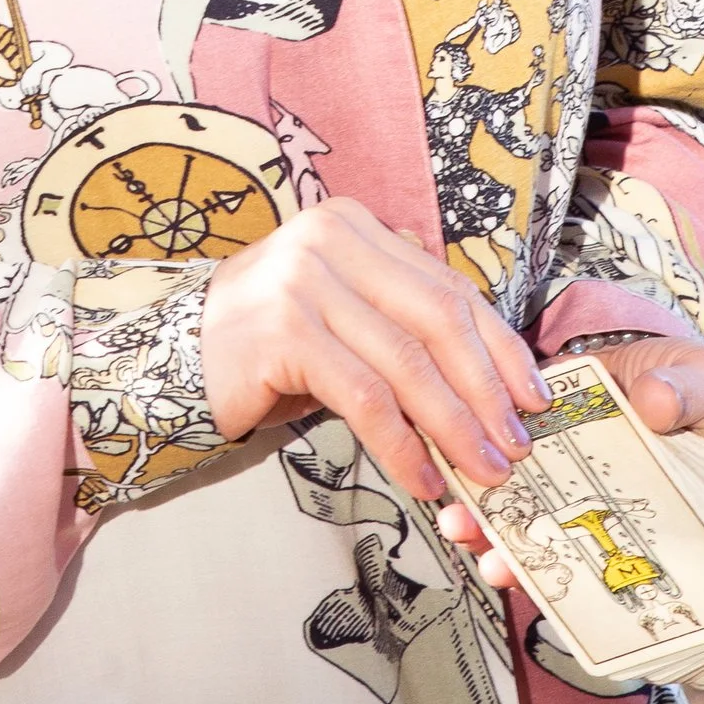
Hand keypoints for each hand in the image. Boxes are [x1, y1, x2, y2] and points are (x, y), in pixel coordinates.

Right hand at [202, 198, 549, 507]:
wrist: (168, 365)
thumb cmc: (267, 352)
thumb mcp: (341, 320)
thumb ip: (400, 324)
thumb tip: (491, 377)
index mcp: (355, 227)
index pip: (448, 288)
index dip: (500, 346)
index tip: (534, 396)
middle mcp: (331, 239)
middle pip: (438, 320)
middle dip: (487, 390)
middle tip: (516, 444)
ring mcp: (303, 280)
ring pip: (407, 363)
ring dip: (454, 426)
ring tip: (482, 471)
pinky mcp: (283, 331)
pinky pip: (364, 396)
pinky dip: (403, 443)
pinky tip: (422, 476)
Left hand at [436, 332, 703, 591]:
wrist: (644, 352)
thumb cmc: (686, 381)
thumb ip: (689, 393)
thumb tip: (656, 402)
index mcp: (645, 504)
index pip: (618, 554)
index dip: (587, 577)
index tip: (560, 585)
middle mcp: (593, 502)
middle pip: (555, 544)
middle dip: (521, 559)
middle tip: (496, 566)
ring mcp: (556, 474)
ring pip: (517, 511)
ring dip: (485, 522)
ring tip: (461, 524)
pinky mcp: (523, 435)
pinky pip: (491, 458)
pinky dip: (467, 466)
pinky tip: (449, 472)